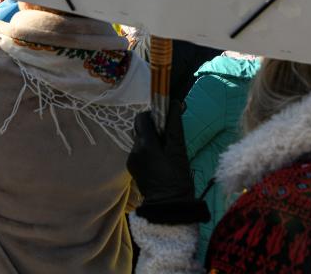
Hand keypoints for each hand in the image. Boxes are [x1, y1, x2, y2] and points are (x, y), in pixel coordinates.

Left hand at [127, 104, 209, 223]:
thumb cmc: (177, 179)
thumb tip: (174, 103)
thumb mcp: (179, 151)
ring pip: (140, 141)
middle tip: (168, 139)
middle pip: (140, 129)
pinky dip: (148, 152)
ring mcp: (131, 160)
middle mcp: (134, 150)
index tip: (165, 121)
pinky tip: (159, 163)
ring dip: (151, 141)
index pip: (141, 117)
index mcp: (145, 144)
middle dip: (153, 129)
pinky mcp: (132, 168)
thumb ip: (174, 126)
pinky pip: (139, 152)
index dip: (153, 115)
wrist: (168, 207)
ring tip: (166, 154)